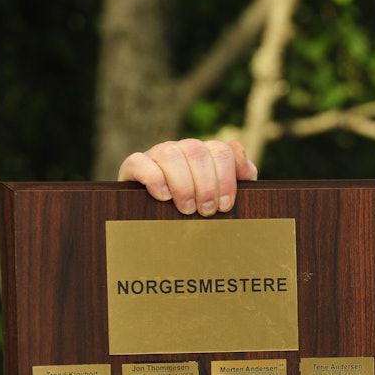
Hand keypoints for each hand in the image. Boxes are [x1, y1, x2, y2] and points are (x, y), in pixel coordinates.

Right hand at [118, 139, 257, 215]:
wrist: (161, 226)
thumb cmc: (200, 208)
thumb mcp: (225, 195)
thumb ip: (241, 174)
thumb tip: (237, 147)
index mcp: (206, 153)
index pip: (221, 151)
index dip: (226, 179)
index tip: (225, 206)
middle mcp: (182, 149)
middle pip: (197, 152)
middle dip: (205, 185)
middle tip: (206, 211)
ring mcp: (157, 154)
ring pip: (170, 154)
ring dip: (182, 183)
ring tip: (186, 209)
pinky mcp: (134, 166)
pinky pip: (140, 161)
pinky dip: (154, 179)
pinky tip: (163, 196)